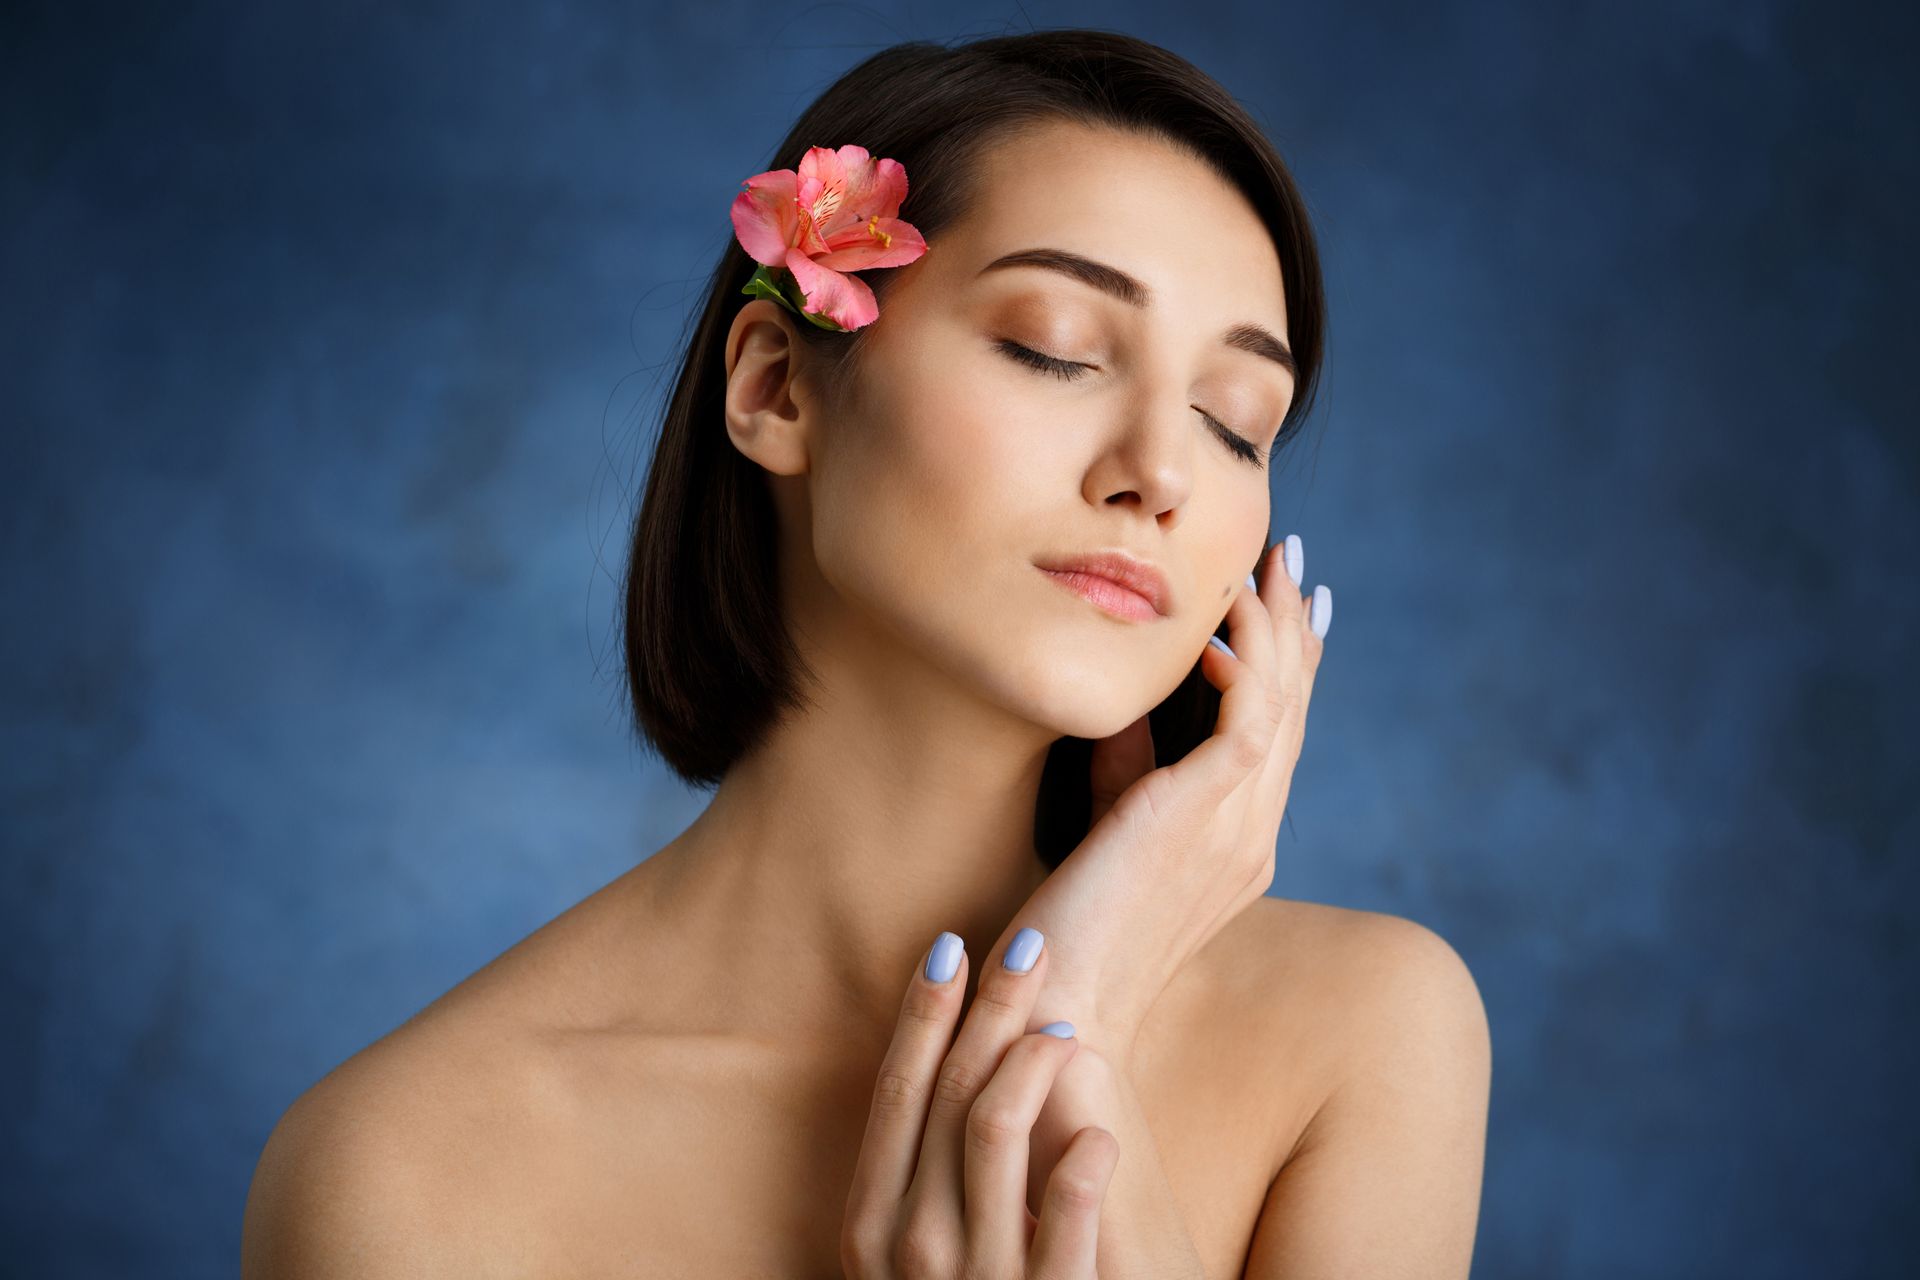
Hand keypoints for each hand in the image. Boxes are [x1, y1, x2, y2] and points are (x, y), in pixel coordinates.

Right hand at [840, 926, 1121, 1277]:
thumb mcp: (908, 1259)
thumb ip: (916, 1189)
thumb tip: (950, 1078)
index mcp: (867, 1228)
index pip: (896, 1092)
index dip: (923, 1012)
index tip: (950, 946)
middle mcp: (910, 1247)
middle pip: (950, 1092)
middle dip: (991, 1007)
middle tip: (1031, 947)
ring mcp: (978, 1277)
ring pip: (996, 1126)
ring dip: (1033, 1059)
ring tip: (1066, 1031)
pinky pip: (1068, 1199)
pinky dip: (1085, 1151)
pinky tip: (1100, 1134)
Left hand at [1009, 536, 1328, 1059]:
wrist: (1057, 1007)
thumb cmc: (1068, 927)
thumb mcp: (1107, 824)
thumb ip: (1128, 764)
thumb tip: (1131, 697)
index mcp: (1238, 844)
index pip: (1277, 734)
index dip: (1287, 664)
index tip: (1284, 602)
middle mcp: (1252, 835)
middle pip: (1292, 710)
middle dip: (1293, 628)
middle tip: (1287, 559)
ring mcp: (1238, 831)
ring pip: (1281, 705)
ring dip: (1276, 627)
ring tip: (1267, 566)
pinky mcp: (1205, 821)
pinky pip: (1250, 723)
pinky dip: (1243, 666)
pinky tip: (1217, 628)